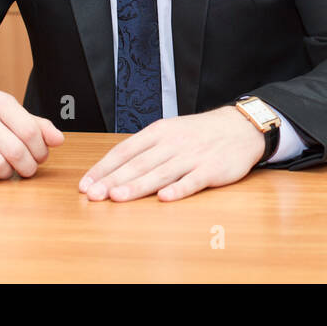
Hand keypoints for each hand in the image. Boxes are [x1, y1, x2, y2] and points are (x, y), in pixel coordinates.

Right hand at [0, 90, 64, 181]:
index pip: (30, 131)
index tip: (41, 158)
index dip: (40, 150)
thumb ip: (37, 126)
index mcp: (0, 102)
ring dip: (8, 175)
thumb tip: (58, 140)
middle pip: (15, 151)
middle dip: (28, 167)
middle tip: (28, 170)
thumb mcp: (11, 114)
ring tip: (9, 171)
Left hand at [79, 105, 264, 202]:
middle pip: (139, 163)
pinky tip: (164, 198)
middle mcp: (173, 143)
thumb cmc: (200, 133)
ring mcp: (193, 156)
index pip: (125, 150)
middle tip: (93, 195)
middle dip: (114, 179)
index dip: (104, 167)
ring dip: (138, 186)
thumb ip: (145, 148)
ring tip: (117, 197)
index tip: (86, 184)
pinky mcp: (212, 169)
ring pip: (161, 172)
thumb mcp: (170, 131)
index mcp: (160, 132)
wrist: (240, 127)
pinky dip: (179, 189)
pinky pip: (193, 180)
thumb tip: (113, 168)